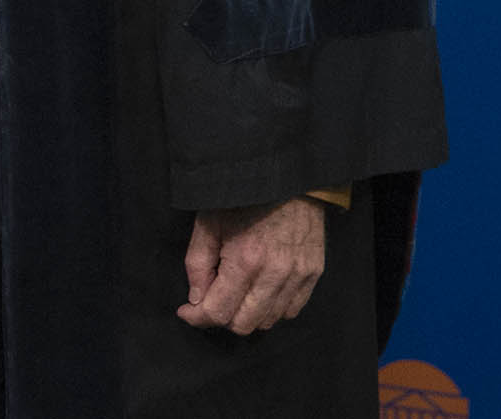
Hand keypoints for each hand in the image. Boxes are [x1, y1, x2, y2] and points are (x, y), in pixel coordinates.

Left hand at [177, 198, 326, 333]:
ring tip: (235, 292)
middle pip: (244, 324)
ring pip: (268, 321)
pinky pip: (291, 310)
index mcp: (245, 260)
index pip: (219, 312)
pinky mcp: (314, 274)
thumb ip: (197, 264)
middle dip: (221, 317)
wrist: (286, 177)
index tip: (186, 312)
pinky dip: (271, 309)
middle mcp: (276, 275)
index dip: (198, 318)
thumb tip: (197, 300)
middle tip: (210, 299)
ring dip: (246, 314)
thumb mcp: (207, 223)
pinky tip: (259, 290)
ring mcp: (299, 276)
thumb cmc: (241, 197)